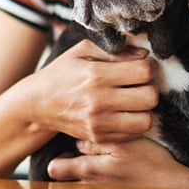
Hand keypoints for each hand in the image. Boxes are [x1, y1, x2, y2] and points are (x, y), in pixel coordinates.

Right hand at [33, 39, 158, 143]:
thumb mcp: (82, 51)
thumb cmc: (62, 73)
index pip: (144, 72)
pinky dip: (133, 123)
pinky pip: (133, 134)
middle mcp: (98, 101)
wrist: (38, 103)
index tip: (142, 66)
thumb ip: (114, 51)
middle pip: (150, 97)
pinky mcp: (98, 137)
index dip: (149, 67)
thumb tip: (144, 55)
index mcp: (95, 74)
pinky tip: (123, 112)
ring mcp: (98, 123)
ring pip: (146, 120)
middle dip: (149, 88)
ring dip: (144, 109)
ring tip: (133, 101)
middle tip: (139, 84)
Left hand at [47, 137, 188, 187]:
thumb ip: (95, 142)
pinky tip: (112, 172)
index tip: (66, 150)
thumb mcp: (122, 143)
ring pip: (78, 186)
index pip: (55, 169)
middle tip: (79, 155)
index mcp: (89, 170)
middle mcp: (90, 187)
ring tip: (99, 162)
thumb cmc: (149, 162)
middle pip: (63, 181)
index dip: (57, 158)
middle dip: (67, 168)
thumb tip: (78, 142)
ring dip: (82, 174)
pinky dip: (97, 183)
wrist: (173, 186)